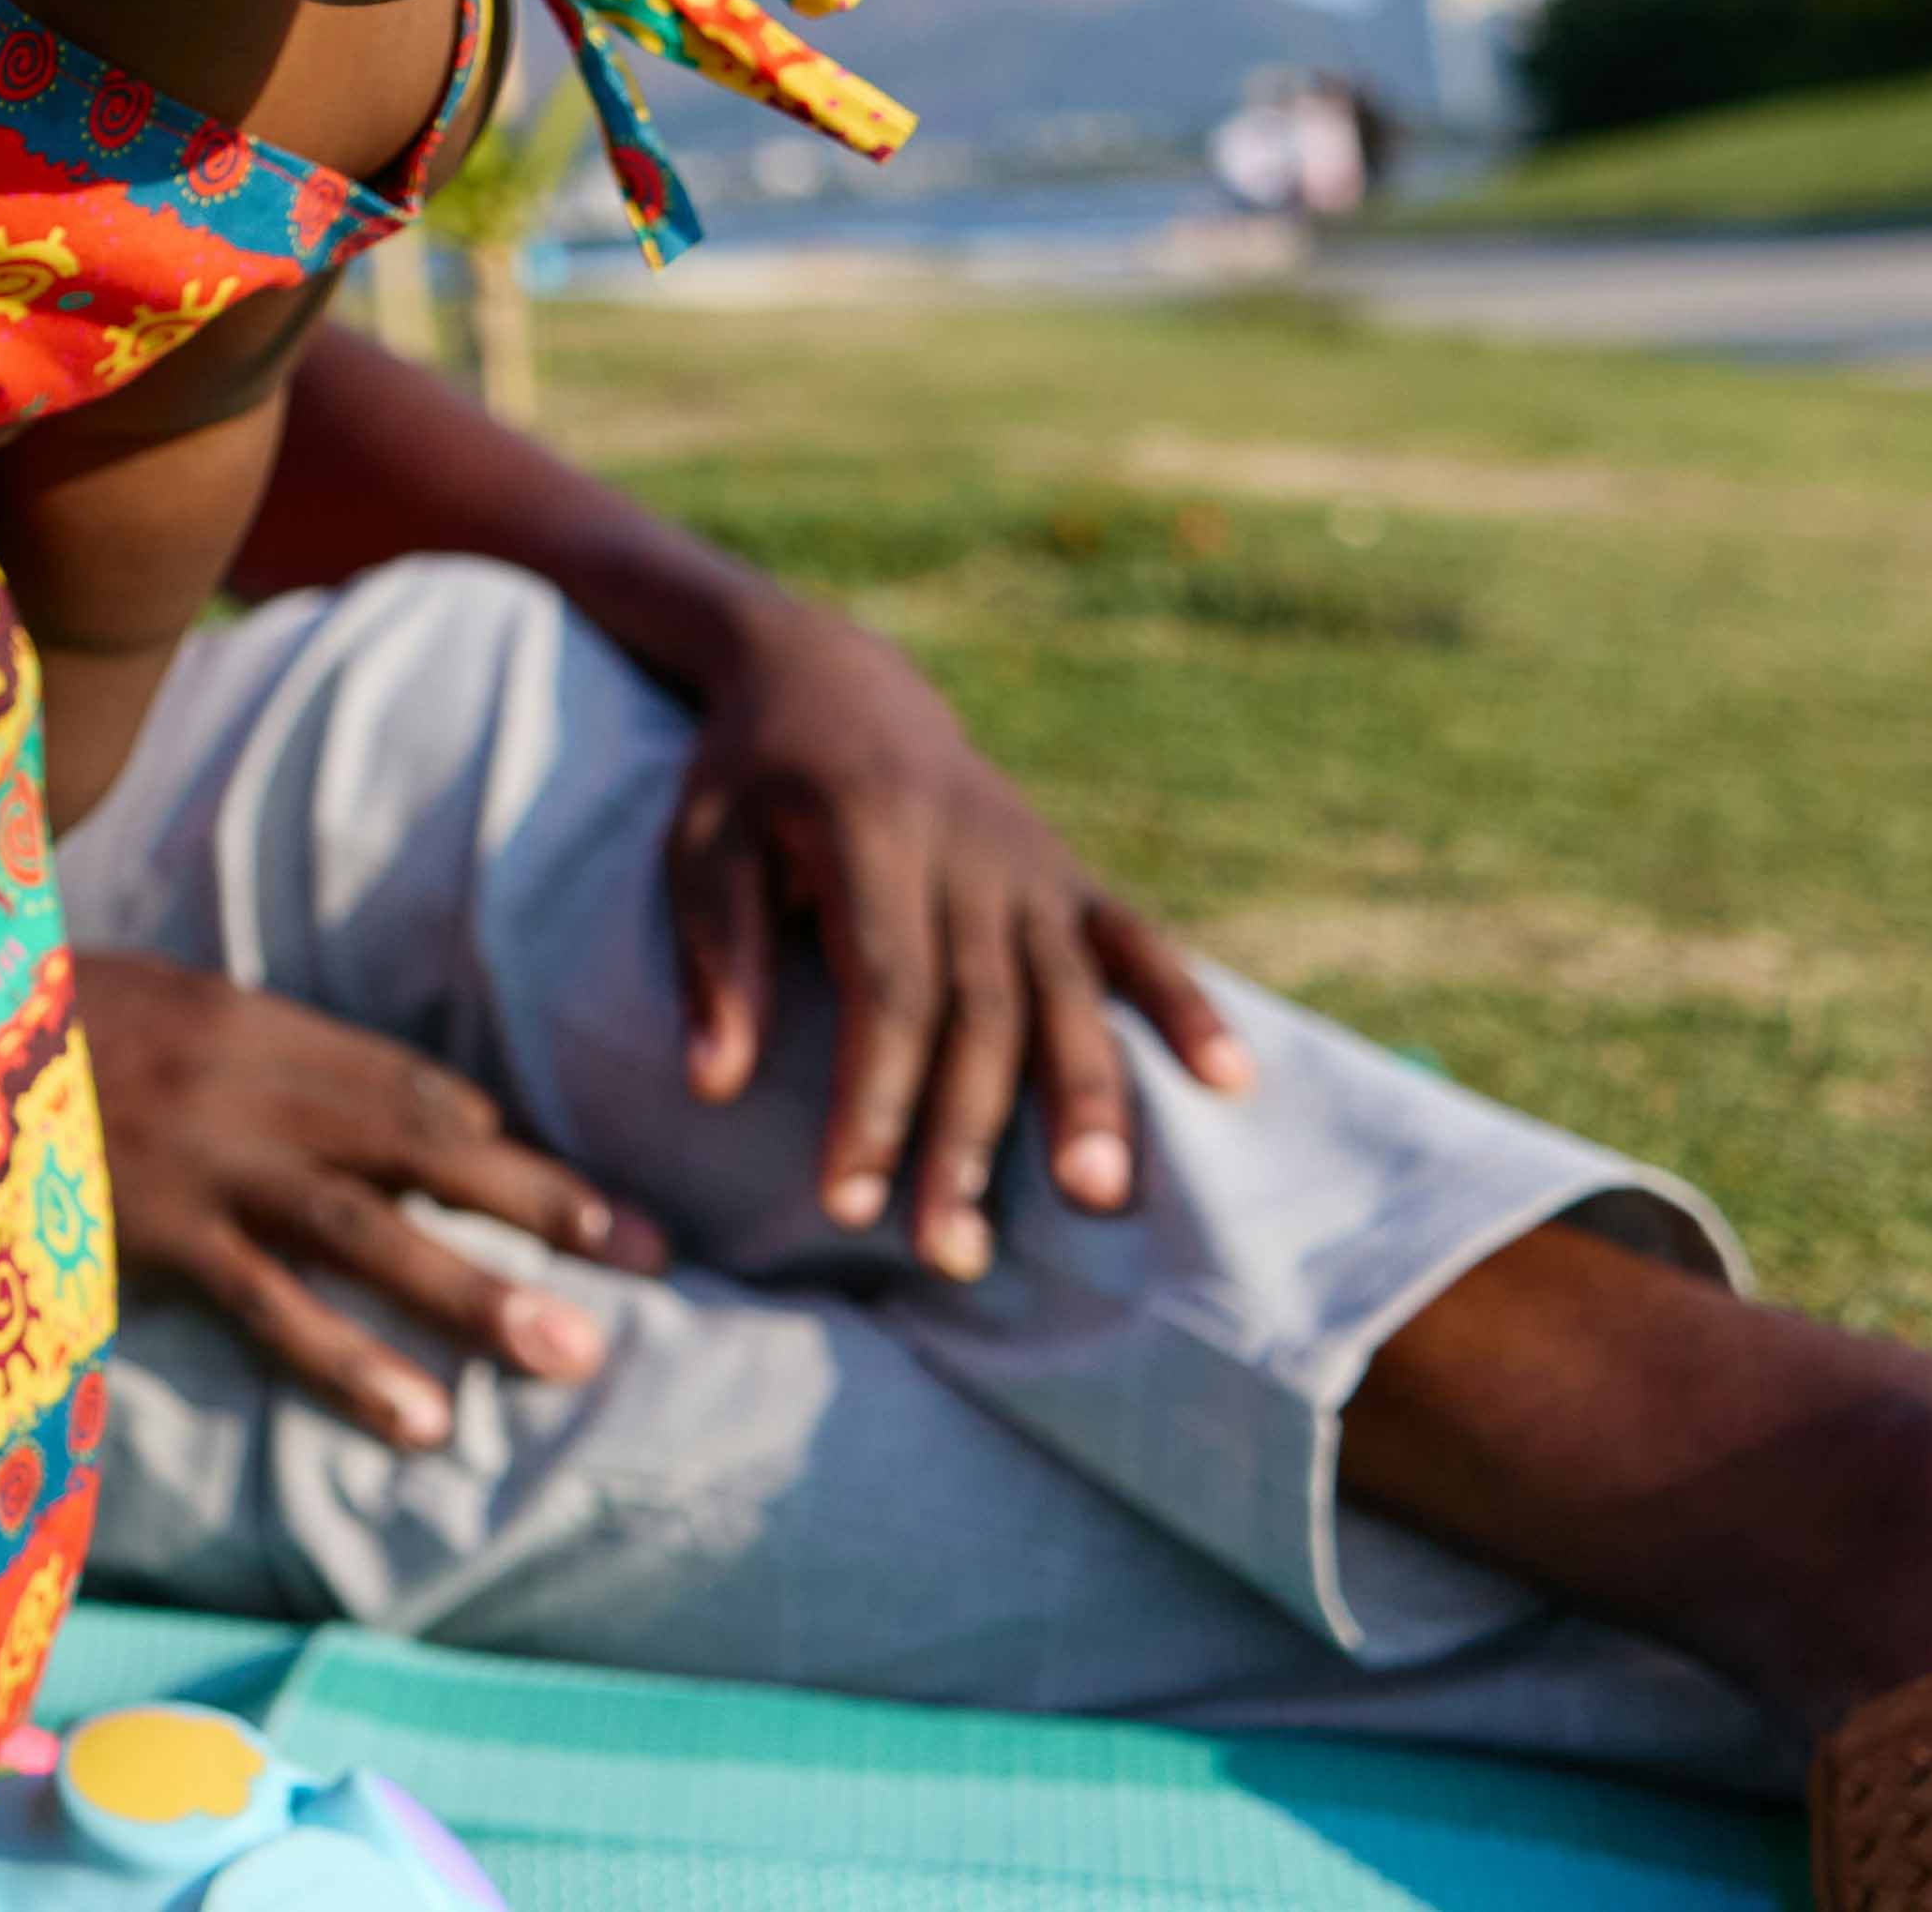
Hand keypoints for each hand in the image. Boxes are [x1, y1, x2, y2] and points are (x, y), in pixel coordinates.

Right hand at [85, 946, 665, 1448]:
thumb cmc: (25, 1029)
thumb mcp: (150, 1012)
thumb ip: (248, 1060)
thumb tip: (357, 1124)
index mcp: (251, 1022)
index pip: (410, 1088)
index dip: (510, 1149)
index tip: (597, 1206)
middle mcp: (244, 1080)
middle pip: (422, 1144)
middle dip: (543, 1203)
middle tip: (650, 1261)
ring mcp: (199, 1155)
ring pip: (367, 1226)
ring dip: (476, 1291)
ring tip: (572, 1354)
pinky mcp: (149, 1226)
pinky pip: (268, 1304)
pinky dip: (351, 1363)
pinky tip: (423, 1421)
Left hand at [665, 587, 1246, 1273]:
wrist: (833, 677)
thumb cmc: (749, 777)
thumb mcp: (699, 841)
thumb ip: (711, 956)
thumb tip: (711, 1085)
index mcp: (870, 833)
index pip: (886, 989)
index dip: (873, 1098)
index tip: (849, 1201)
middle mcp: (970, 851)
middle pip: (980, 1013)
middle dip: (967, 1136)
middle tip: (953, 1253)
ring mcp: (1032, 865)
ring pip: (1067, 995)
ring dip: (1087, 1099)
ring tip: (1097, 1198)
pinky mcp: (1071, 875)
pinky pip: (1140, 944)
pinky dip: (1188, 1008)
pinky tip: (1232, 1081)